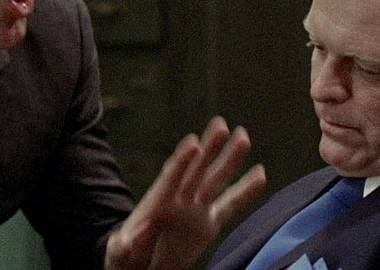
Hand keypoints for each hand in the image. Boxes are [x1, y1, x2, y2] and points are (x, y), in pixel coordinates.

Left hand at [105, 116, 265, 269]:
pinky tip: (260, 174)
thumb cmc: (125, 258)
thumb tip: (131, 236)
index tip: (193, 142)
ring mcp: (195, 209)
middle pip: (195, 170)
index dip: (182, 161)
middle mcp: (178, 200)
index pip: (170, 178)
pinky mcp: (207, 223)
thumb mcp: (118, 253)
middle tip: (220, 124)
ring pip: (215, 180)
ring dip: (229, 159)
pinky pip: (229, 204)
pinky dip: (245, 190)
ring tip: (243, 135)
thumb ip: (122, 246)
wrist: (141, 267)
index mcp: (155, 204)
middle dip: (208, 148)